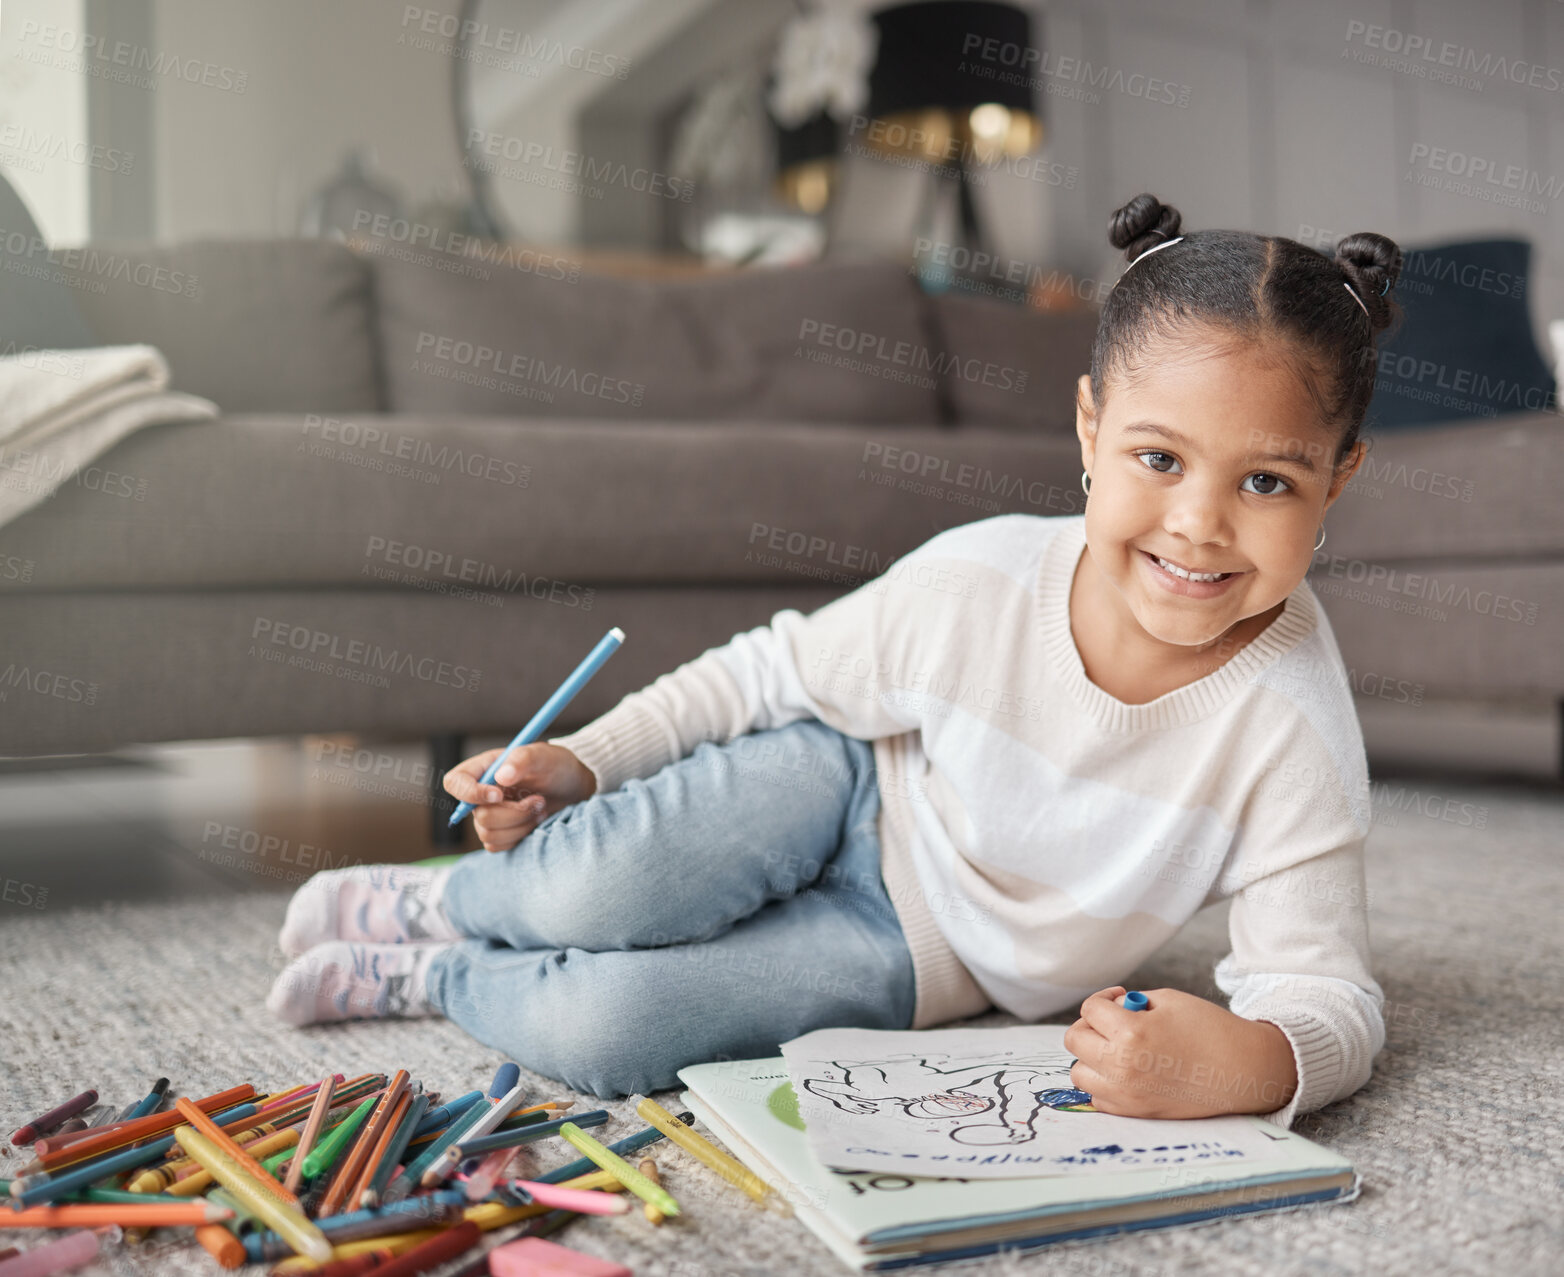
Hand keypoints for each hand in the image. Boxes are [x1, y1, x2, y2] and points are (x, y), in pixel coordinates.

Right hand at [442, 744, 597, 852]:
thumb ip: (522, 759)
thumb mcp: (544, 756)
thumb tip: (500, 777)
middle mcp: (481, 794)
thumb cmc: (556, 766)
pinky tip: (536, 821)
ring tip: (541, 808)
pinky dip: (521, 836)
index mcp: (483, 769)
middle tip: (538, 800)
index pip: (454, 782)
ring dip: (521, 824)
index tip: (498, 795)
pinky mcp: (500, 833)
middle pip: (478, 815)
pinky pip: (498, 846)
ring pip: (488, 834)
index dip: (470, 793)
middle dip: (514, 812)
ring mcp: (489, 815)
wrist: (573, 788)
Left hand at [1063, 986, 1298, 1118]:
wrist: (1244, 1070)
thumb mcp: (1168, 1000)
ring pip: (1079, 1072)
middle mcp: (1122, 1066)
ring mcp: (1127, 1094)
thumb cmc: (1210, 1029)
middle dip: (1091, 1025)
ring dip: (1091, 1055)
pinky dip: (1103, 1082)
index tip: (1120, 998)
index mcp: (1131, 1033)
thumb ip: (1130, 1004)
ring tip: (1117, 1048)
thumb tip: (1108, 1011)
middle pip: (1075, 1040)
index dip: (1104, 998)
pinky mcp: (1136, 1112)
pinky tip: (1125, 1070)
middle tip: (1113, 1021)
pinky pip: (1097, 1097)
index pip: (1090, 1009)